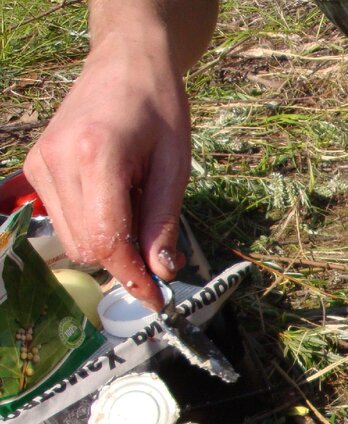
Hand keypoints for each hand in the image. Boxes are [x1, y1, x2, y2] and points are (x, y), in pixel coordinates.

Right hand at [24, 38, 191, 310]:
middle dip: (124, 262)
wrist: (127, 64)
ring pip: (72, 240)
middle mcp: (58, 161)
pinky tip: (114, 209)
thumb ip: (163, 222)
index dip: (133, 276)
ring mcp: (41, 164)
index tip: (157, 297)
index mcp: (96, 156)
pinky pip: (61, 220)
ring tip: (137, 211)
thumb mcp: (176, 166)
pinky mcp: (35, 167)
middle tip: (159, 254)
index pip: (106, 240)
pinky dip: (91, 228)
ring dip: (108, 245)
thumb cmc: (159, 108)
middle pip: (86, 247)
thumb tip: (162, 271)